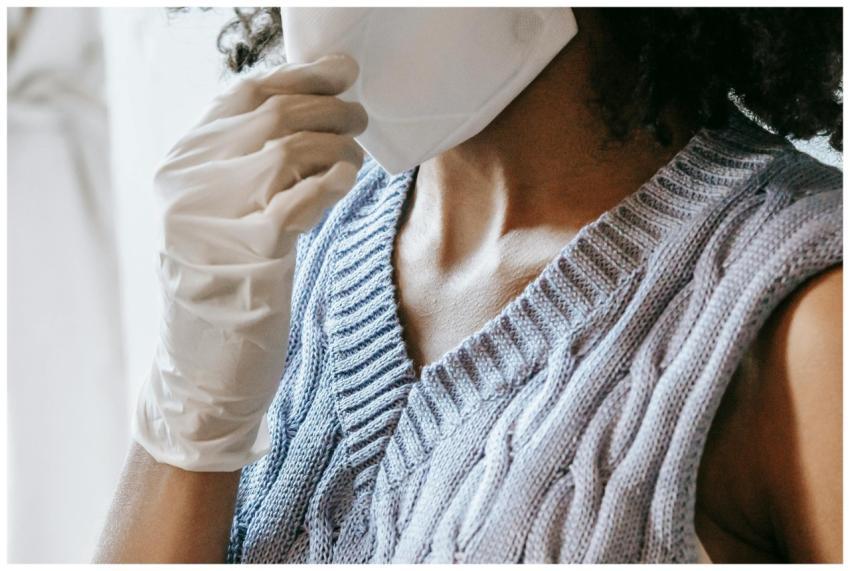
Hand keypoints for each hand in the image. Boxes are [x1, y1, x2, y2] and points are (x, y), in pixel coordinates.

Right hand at [132, 54, 366, 471]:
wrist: (202, 367)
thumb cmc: (225, 287)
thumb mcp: (225, 214)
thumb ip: (252, 161)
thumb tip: (315, 105)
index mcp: (181, 166)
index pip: (244, 94)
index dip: (300, 75)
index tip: (342, 71)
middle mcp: (188, 183)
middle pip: (273, 114)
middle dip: (330, 108)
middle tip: (360, 119)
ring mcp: (213, 219)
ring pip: (288, 148)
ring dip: (337, 145)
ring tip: (354, 158)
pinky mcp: (247, 257)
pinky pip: (299, 199)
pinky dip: (331, 183)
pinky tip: (346, 182)